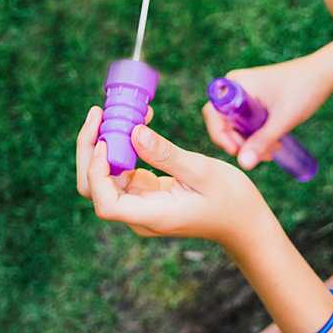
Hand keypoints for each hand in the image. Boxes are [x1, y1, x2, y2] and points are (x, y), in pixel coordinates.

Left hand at [76, 106, 273, 245]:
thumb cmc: (230, 200)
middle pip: (95, 188)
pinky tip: (134, 122)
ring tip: (117, 111)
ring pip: (104, 177)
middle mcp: (139, 213)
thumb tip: (134, 133)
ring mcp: (140, 204)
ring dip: (105, 143)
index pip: (105, 204)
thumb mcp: (202, 171)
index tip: (106, 141)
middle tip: (99, 112)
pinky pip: (122, 170)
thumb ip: (166, 154)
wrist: (243, 221)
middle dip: (90, 150)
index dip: (96, 172)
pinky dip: (122, 146)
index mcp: (151, 215)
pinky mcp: (145, 193)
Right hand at [200, 55, 332, 170]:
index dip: (220, 135)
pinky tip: (274, 144)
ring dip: (251, 142)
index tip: (238, 151)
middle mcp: (235, 87)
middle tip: (265, 155)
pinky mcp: (254, 100)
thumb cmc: (304, 90)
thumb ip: (262, 142)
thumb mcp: (283, 120)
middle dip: (241, 143)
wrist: (324, 74)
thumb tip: (243, 165)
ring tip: (274, 151)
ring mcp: (244, 93)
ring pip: (236, 126)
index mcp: (235, 84)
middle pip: (223, 123)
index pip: (212, 114)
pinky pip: (246, 122)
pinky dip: (257, 135)